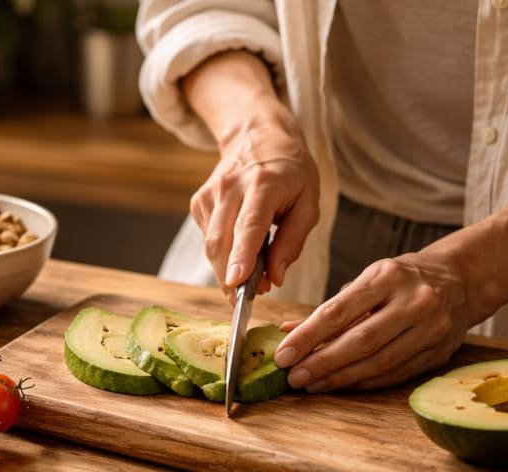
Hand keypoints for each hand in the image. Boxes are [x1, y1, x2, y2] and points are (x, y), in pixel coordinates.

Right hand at [190, 113, 319, 294]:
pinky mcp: (199, 202)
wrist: (258, 136)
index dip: (242, 257)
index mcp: (263, 184)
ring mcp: (210, 194)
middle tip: (248, 301)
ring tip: (249, 279)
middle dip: (230, 278)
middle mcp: (230, 187)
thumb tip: (274, 278)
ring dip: (226, 271)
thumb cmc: (290, 172)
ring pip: (211, 245)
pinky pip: (208, 240)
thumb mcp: (309, 203)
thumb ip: (293, 242)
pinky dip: (222, 254)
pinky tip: (239, 251)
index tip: (236, 283)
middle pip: (221, 242)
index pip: (249, 226)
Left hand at [274, 252, 474, 390]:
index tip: (283, 355)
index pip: (340, 311)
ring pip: (380, 362)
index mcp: (389, 276)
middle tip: (294, 377)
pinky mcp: (440, 352)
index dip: (308, 336)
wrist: (462, 280)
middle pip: (361, 341)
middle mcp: (415, 301)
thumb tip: (286, 330)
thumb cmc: (402, 279)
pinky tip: (342, 385)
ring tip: (312, 384)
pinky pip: (396, 373)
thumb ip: (330, 307)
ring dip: (341, 378)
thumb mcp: (368, 280)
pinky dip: (365, 382)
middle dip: (322, 362)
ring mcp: (432, 328)